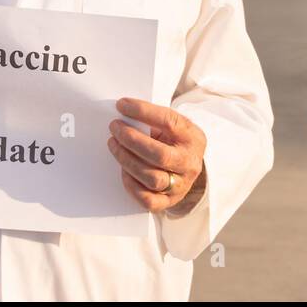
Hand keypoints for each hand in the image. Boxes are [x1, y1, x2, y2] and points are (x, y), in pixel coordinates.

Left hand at [107, 98, 206, 212]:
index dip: (143, 112)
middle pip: (160, 154)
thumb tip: (123, 111)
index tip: (122, 105)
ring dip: (127, 160)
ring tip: (113, 144)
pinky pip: (148, 200)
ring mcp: (181, 184)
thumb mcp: (172, 126)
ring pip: (152, 178)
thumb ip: (153, 120)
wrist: (186, 166)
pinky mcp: (169, 201)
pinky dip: (131, 185)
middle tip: (114, 127)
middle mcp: (190, 163)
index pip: (169, 122)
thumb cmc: (173, 141)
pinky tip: (123, 170)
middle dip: (132, 139)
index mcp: (193, 138)